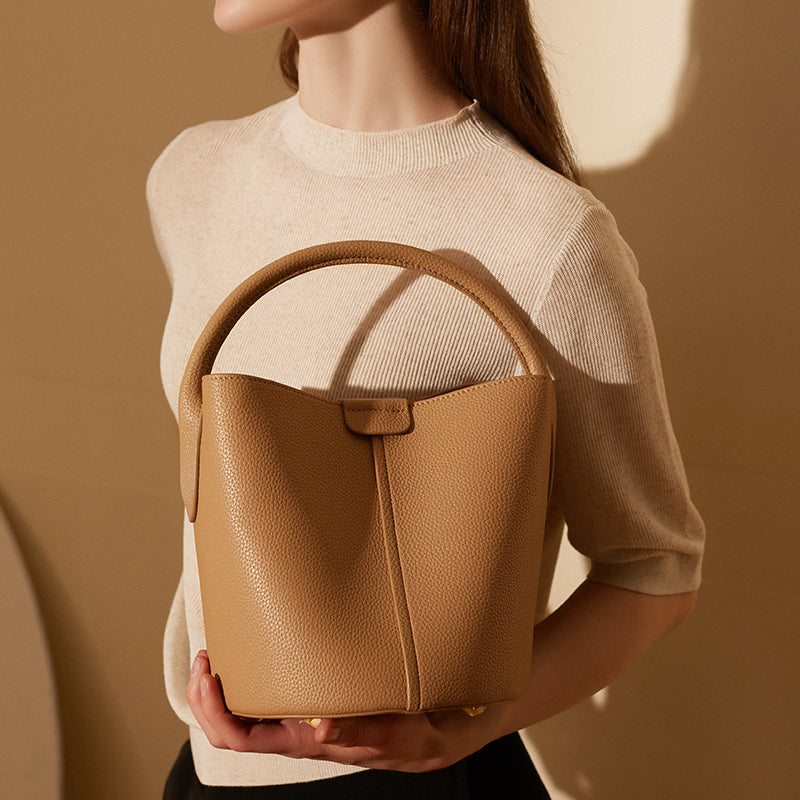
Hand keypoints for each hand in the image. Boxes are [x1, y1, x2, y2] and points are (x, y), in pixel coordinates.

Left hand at [186, 650, 508, 771]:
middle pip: (231, 729)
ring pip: (243, 714)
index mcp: (310, 743)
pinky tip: (254, 650)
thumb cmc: (420, 733)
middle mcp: (299, 733)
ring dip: (220, 686)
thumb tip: (320, 728)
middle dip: (205, 696)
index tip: (210, 671)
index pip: (244, 739)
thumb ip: (365, 731)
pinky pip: (269, 698)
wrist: (442, 733)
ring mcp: (304, 720)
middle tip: (205, 654)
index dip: (215, 711)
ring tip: (218, 648)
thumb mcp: (401, 731)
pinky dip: (249, 676)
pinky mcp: (317, 702)